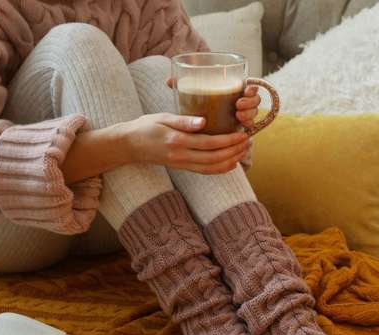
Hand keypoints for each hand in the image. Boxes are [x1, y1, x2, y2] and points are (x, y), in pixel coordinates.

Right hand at [119, 113, 250, 174]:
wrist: (129, 145)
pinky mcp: (182, 167)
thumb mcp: (163, 118)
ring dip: (231, 161)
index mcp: (177, 141)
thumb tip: (204, 121)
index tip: (242, 134)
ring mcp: (182, 164)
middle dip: (234, 151)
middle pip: (215, 158)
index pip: (209, 143)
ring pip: (212, 168)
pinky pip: (205, 171)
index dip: (229, 140)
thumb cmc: (146, 127)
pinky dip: (221, 169)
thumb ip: (183, 121)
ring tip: (243, 151)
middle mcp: (181, 156)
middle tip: (248, 141)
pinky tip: (232, 162)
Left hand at [166, 78, 260, 128]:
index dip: (252, 88)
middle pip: (254, 101)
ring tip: (239, 116)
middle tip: (238, 105)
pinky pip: (248, 129)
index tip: (246, 90)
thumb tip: (170, 81)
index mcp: (232, 89)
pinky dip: (248, 129)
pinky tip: (244, 132)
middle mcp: (240, 102)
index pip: (249, 87)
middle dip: (250, 103)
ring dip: (249, 115)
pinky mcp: (238, 129)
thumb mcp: (189, 93)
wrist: (195, 123)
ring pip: (253, 115)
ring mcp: (241, 116)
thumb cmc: (194, 103)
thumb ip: (182, 86)